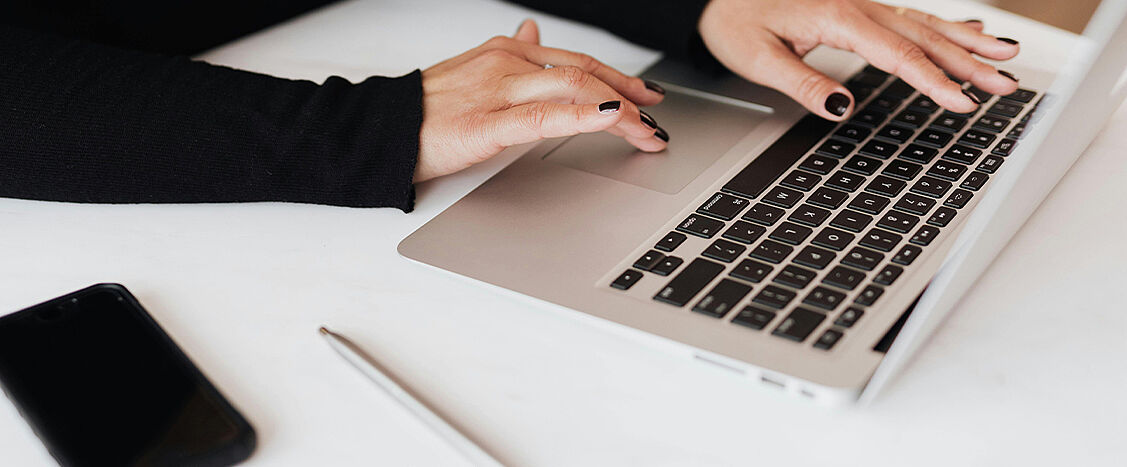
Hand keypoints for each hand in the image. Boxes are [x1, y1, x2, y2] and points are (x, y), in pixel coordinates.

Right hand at [415, 20, 666, 181]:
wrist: (382, 130)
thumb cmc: (426, 109)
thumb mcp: (473, 71)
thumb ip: (510, 55)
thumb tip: (533, 32)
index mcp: (506, 51)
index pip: (576, 61)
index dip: (618, 78)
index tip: (646, 95)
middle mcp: (507, 63)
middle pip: (584, 74)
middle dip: (630, 96)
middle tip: (658, 118)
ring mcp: (498, 90)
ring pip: (574, 91)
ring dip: (620, 112)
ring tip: (647, 132)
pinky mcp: (487, 123)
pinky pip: (544, 117)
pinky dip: (584, 117)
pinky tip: (610, 120)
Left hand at [698, 0, 1021, 119]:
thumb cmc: (733, 21)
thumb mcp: (757, 58)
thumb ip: (802, 83)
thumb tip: (841, 109)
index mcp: (836, 18)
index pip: (897, 55)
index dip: (933, 81)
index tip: (964, 102)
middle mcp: (856, 6)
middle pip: (923, 37)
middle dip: (969, 61)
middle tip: (1008, 82)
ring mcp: (861, 5)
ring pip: (923, 24)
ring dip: (967, 42)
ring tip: (1008, 55)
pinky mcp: (858, 9)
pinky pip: (910, 17)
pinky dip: (944, 27)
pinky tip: (969, 33)